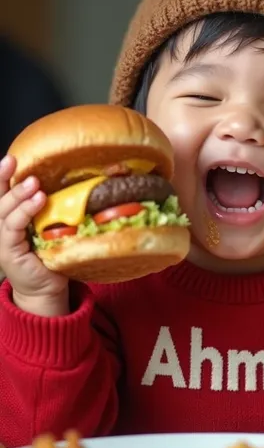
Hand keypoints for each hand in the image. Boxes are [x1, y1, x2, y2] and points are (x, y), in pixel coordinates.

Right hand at [0, 155, 68, 315]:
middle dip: (5, 178)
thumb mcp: (49, 227)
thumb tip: (72, 184)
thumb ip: (51, 209)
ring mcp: (4, 239)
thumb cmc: (50, 256)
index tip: (11, 158)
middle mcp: (2, 226)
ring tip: (34, 184)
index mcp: (9, 217)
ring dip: (19, 195)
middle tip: (16, 162)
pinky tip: (37, 202)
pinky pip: (13, 228)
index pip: (2, 192)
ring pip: (5, 211)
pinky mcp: (9, 252)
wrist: (45, 289)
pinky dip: (24, 213)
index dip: (3, 175)